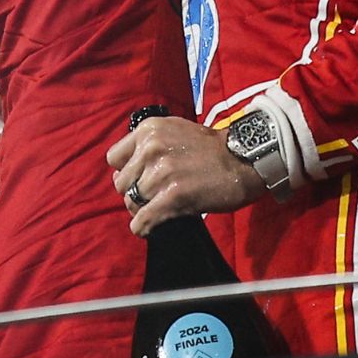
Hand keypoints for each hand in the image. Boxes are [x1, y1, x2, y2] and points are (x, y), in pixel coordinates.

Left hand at [107, 116, 265, 236]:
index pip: (114, 158)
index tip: (139, 178)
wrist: (243, 161)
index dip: (125, 171)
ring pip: (131, 202)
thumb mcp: (174, 131)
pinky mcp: (173, 196)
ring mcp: (161, 173)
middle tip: (152, 197)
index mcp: (148, 130)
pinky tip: (150, 227)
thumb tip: (126, 170)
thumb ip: (149, 144)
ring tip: (158, 209)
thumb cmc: (211, 149)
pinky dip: (144, 227)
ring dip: (142, 210)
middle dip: (134, 192)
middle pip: (120, 183)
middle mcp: (151, 148)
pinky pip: (143, 220)